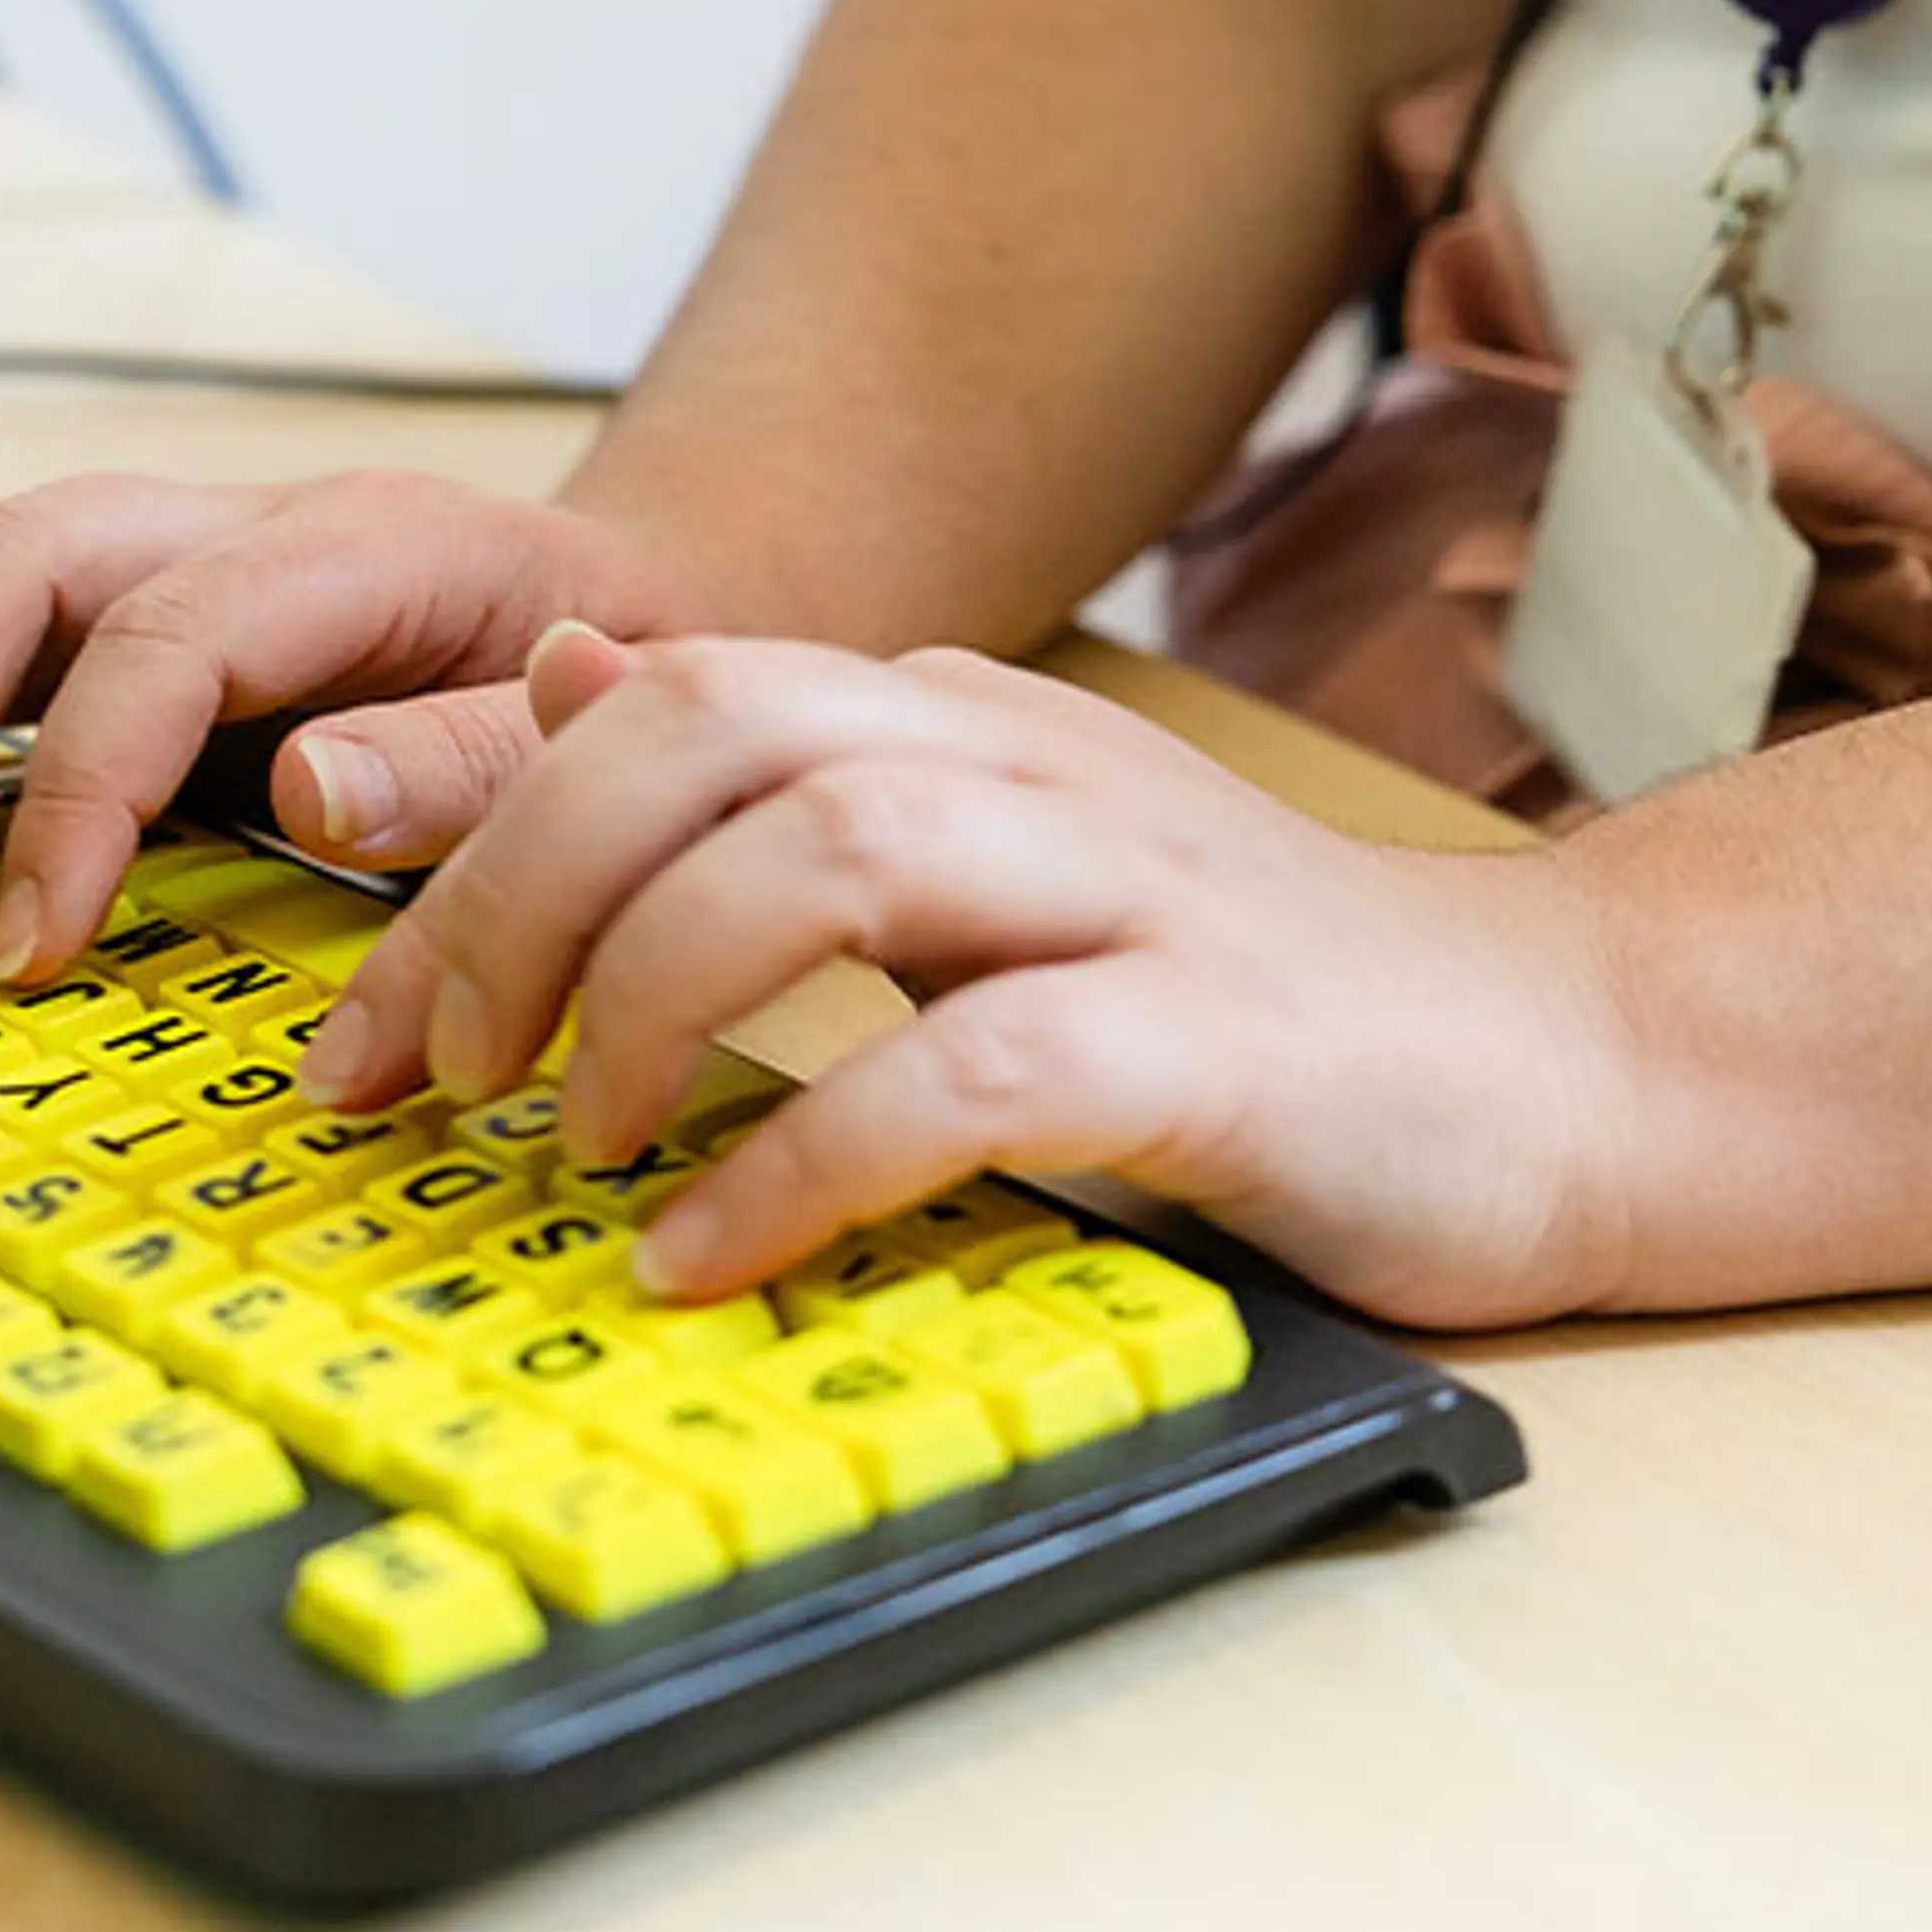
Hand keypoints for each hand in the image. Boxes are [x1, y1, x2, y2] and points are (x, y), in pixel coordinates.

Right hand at [0, 470, 713, 985]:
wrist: (650, 601)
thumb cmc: (634, 672)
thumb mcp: (611, 717)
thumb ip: (480, 761)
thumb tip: (313, 787)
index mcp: (362, 547)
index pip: (161, 640)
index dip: (76, 792)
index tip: (28, 948)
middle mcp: (243, 527)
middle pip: (16, 557)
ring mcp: (178, 558)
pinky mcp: (137, 614)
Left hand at [297, 630, 1647, 1329]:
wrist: (1566, 1062)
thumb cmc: (1243, 997)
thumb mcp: (982, 857)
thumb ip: (775, 775)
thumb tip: (567, 678)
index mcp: (947, 717)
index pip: (650, 706)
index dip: (471, 850)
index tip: (365, 1041)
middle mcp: (1021, 764)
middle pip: (703, 730)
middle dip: (520, 898)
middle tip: (441, 1081)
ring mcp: (1127, 889)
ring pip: (825, 848)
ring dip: (654, 999)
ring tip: (579, 1148)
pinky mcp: (1215, 1043)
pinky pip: (969, 1067)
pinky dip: (811, 1160)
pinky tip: (710, 1254)